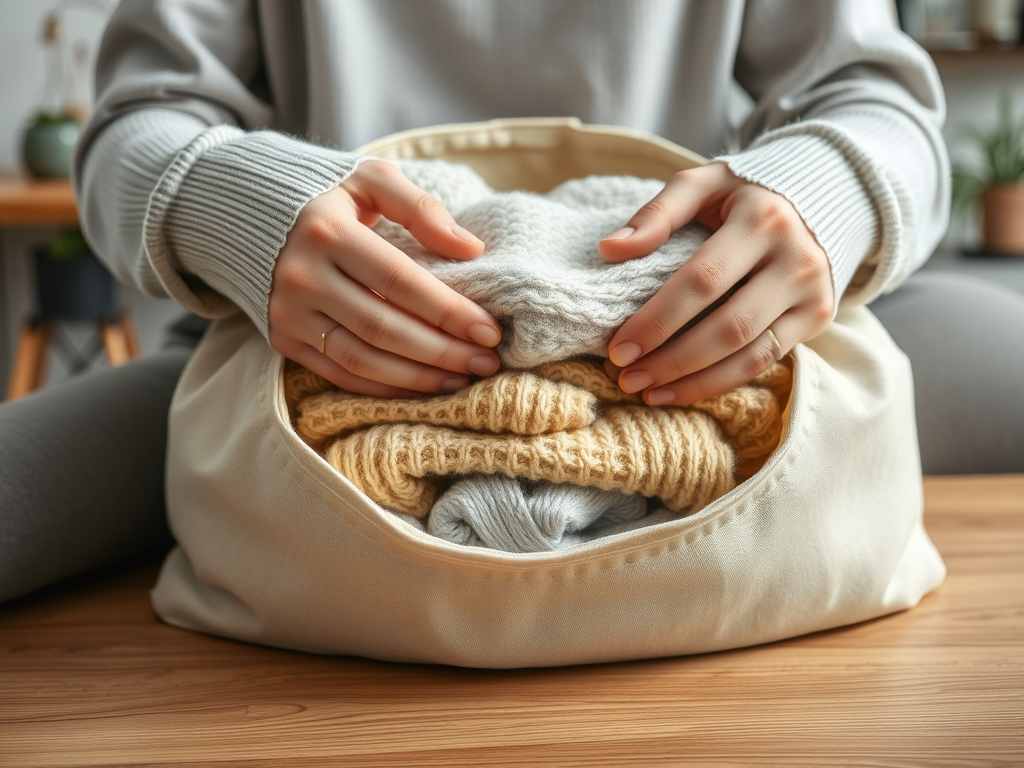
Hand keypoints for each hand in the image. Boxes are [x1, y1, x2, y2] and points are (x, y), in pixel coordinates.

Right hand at [268, 160, 502, 397]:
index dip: (447, 310)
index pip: (399, 281)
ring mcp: (288, 314)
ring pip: (362, 359)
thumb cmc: (323, 194)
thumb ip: (420, 207)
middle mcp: (302, 276)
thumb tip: (471, 248)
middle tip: (487, 363)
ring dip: (418, 377)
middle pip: (383, 327)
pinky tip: (422, 386)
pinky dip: (384, 387)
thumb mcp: (368, 178)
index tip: (489, 331)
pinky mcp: (281, 340)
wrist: (241, 212)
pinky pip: (339, 374)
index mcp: (327, 231)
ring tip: (463, 379)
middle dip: (442, 351)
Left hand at [598, 162, 833, 405]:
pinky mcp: (818, 317)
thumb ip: (657, 213)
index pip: (702, 280)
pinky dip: (720, 383)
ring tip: (647, 392)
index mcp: (761, 220)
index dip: (659, 319)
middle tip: (626, 377)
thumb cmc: (745, 193)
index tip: (618, 348)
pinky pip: (765, 361)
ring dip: (694, 381)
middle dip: (672, 360)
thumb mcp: (704, 184)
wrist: (827, 192)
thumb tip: (609, 249)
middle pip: (728, 326)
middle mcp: (795, 259)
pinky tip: (680, 391)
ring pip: (749, 354)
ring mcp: (811, 293)